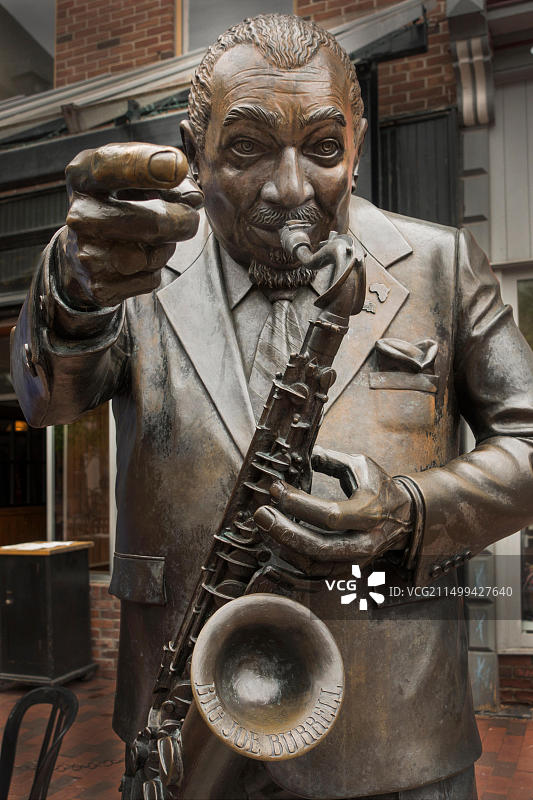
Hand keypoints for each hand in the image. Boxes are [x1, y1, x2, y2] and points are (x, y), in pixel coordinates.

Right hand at [59, 142, 202, 307]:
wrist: (83, 252)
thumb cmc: (117, 206)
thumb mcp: (133, 181)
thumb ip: (167, 180)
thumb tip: (194, 199)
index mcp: (82, 178)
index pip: (108, 167)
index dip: (144, 164)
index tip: (177, 165)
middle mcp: (79, 216)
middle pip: (151, 223)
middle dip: (182, 220)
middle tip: (190, 216)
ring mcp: (86, 254)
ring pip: (153, 256)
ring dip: (165, 248)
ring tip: (149, 240)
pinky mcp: (99, 286)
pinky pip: (150, 279)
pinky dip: (154, 270)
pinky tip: (138, 261)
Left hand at [254, 446, 412, 566]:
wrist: (404, 517)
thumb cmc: (378, 488)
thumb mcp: (360, 466)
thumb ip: (330, 460)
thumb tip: (300, 454)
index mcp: (370, 512)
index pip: (329, 514)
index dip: (298, 503)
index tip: (276, 489)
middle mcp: (365, 542)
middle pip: (319, 547)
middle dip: (285, 531)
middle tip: (261, 514)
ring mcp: (356, 561)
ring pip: (315, 567)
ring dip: (284, 549)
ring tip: (264, 528)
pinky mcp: (346, 571)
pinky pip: (314, 577)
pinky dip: (290, 568)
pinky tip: (272, 551)